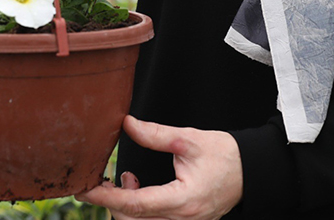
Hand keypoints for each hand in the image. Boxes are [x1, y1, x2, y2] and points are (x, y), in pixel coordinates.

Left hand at [76, 116, 243, 219]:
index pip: (134, 204)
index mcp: (183, 200)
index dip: (105, 197)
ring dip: (125, 205)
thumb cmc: (224, 155)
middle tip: (105, 176)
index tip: (83, 188)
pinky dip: (138, 210)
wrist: (251, 171)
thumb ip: (155, 134)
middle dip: (112, 201)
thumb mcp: (188, 139)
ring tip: (128, 179)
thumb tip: (127, 124)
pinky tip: (139, 188)